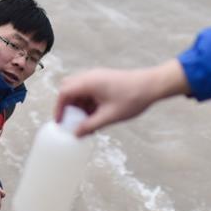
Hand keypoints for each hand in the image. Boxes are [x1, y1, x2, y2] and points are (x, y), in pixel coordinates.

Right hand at [55, 60, 190, 136]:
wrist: (152, 86)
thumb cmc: (133, 98)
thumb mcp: (109, 116)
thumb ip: (90, 126)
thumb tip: (76, 134)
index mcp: (89, 82)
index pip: (64, 93)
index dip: (59, 108)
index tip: (61, 122)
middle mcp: (90, 76)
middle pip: (69, 89)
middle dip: (67, 106)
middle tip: (71, 122)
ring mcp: (98, 77)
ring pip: (79, 90)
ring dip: (79, 106)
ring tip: (86, 123)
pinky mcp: (104, 80)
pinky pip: (89, 90)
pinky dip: (88, 103)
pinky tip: (95, 116)